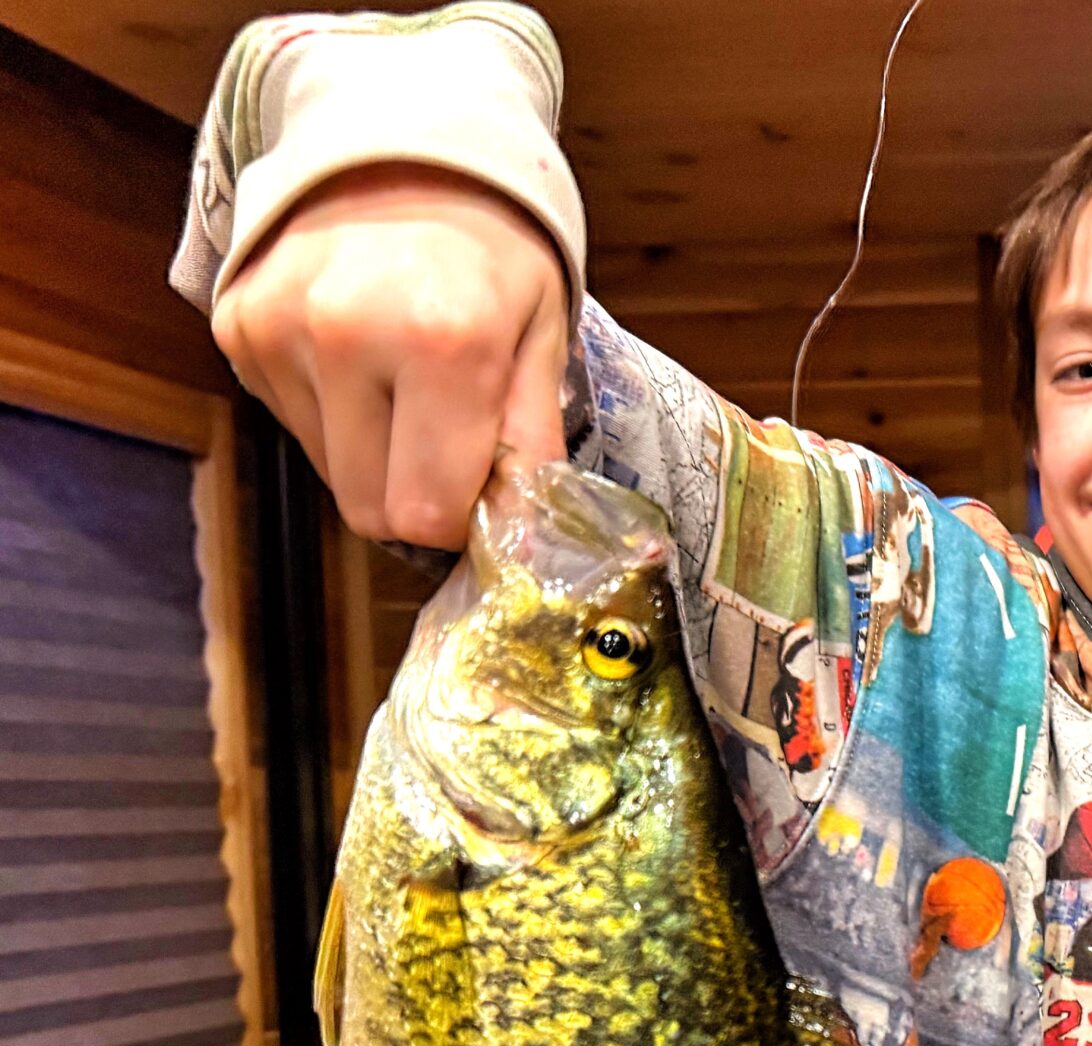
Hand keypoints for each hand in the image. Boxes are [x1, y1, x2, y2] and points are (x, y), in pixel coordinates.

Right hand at [211, 162, 569, 547]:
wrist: (403, 145)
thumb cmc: (492, 249)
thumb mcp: (543, 337)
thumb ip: (530, 447)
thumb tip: (518, 542)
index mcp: (443, 344)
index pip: (425, 514)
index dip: (458, 520)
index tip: (480, 490)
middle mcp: (347, 335)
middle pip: (369, 507)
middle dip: (415, 495)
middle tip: (447, 439)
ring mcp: (278, 327)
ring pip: (329, 471)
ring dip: (373, 451)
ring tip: (404, 381)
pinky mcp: (236, 323)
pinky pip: (291, 421)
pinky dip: (331, 411)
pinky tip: (361, 356)